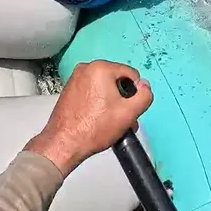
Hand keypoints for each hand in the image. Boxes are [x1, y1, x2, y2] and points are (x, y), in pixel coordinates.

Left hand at [24, 60, 152, 176]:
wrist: (65, 142)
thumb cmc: (94, 128)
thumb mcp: (128, 113)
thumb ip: (144, 96)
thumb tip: (145, 86)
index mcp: (101, 68)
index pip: (131, 74)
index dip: (135, 93)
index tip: (129, 109)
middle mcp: (86, 68)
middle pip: (117, 80)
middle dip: (123, 99)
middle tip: (122, 119)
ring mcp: (76, 78)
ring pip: (105, 87)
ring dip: (112, 103)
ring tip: (111, 122)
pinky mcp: (70, 89)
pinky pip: (92, 92)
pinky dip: (99, 103)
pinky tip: (98, 120)